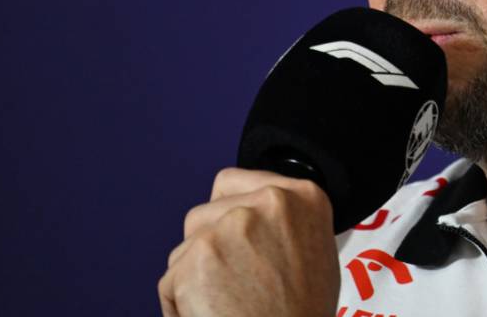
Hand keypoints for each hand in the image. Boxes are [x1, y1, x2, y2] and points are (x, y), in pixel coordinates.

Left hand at [159, 168, 339, 316]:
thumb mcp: (315, 253)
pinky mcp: (198, 258)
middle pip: (203, 215)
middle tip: (234, 284)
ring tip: (226, 304)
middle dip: (207, 249)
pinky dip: (181, 305)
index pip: (232, 182)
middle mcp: (268, 202)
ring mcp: (231, 226)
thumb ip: (283, 224)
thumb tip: (248, 215)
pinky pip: (171, 280)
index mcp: (303, 197)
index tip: (231, 242)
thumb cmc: (302, 314)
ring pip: (185, 248)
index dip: (226, 216)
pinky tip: (212, 315)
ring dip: (194, 276)